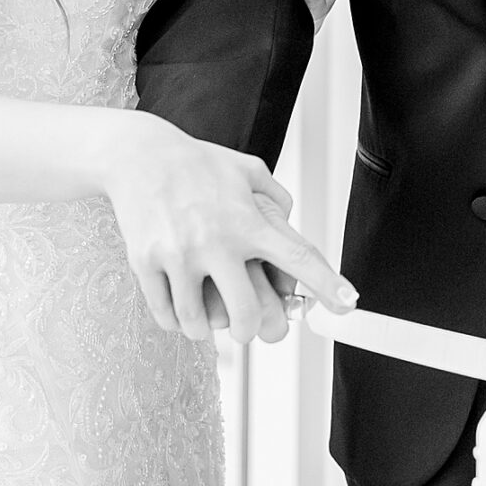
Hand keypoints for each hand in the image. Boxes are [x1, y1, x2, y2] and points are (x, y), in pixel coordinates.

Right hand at [102, 116, 354, 346]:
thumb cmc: (198, 163)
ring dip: (205, 330)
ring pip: (198, 323)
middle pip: (245, 314)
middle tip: (245, 328)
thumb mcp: (246, 169)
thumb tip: (292, 226)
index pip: (296, 257)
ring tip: (204, 321)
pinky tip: (178, 309)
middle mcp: (216, 241)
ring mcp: (179, 254)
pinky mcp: (146, 262)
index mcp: (247, 220)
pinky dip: (175, 321)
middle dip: (249, 331)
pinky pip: (165, 314)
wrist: (138, 155)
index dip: (326, 284)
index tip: (348, 303)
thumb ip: (276, 199)